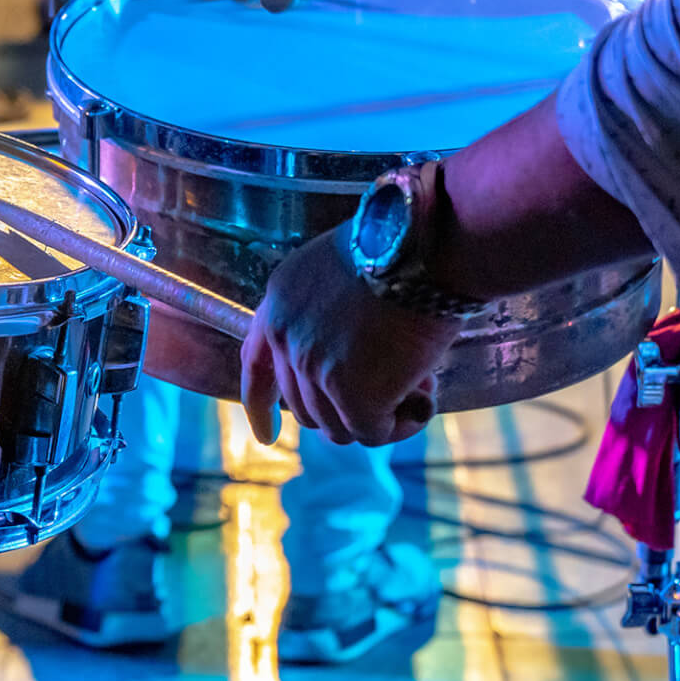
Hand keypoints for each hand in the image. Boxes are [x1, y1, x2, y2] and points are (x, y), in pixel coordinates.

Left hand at [240, 224, 457, 447]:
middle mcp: (287, 336)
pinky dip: (401, 424)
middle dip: (348, 407)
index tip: (266, 434)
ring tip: (420, 385)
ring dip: (378, 416)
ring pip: (338, 427)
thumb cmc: (401, 247)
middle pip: (306, 406)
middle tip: (399, 384)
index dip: (260, 404)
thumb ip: (334, 311)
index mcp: (280, 300)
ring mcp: (316, 367)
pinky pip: (372, 432)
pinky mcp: (353, 394)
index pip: (255, 363)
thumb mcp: (345, 268)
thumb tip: (357, 360)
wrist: (425, 245)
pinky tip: (425, 399)